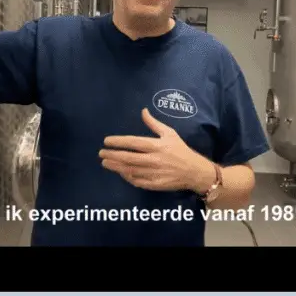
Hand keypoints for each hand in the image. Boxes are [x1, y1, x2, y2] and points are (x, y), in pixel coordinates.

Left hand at [99, 108, 214, 192]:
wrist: (195, 172)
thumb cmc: (181, 150)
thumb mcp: (170, 133)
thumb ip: (154, 123)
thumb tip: (143, 111)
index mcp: (157, 146)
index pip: (133, 142)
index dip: (118, 142)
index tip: (106, 141)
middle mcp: (154, 160)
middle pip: (128, 157)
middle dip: (112, 155)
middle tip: (101, 153)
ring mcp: (154, 173)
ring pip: (130, 170)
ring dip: (115, 166)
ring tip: (105, 163)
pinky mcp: (155, 184)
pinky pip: (137, 181)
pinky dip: (127, 177)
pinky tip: (120, 172)